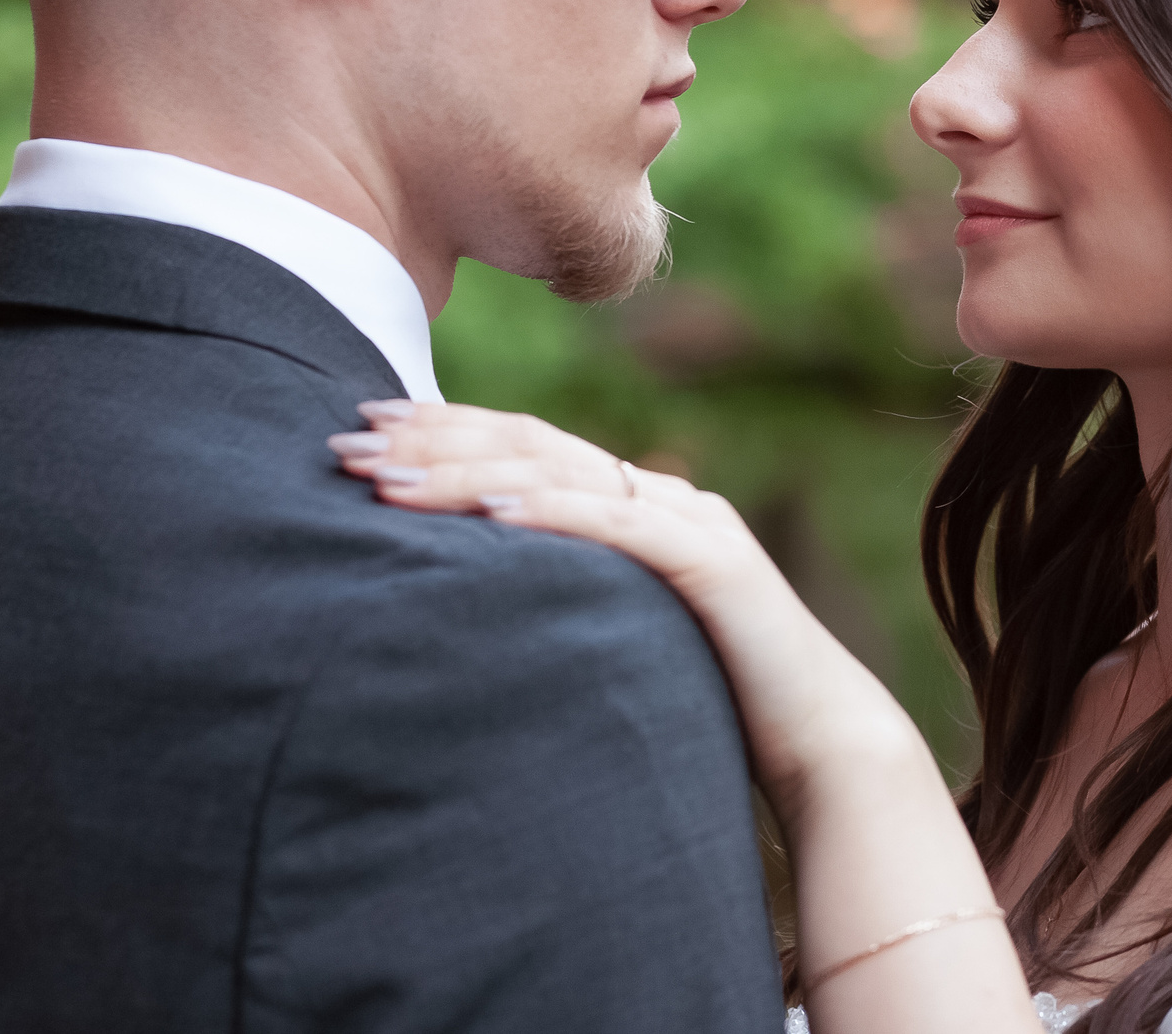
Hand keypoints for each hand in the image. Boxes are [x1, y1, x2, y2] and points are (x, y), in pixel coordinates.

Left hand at [331, 402, 926, 821]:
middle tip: (348, 442)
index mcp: (638, 505)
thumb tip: (471, 603)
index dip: (445, 431)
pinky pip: (620, 529)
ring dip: (467, 473)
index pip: (527, 448)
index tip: (365, 431)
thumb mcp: (619, 636)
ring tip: (389, 482)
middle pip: (532, 446)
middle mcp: (662, 497)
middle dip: (434, 439)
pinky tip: (490, 516)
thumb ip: (565, 602)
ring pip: (563, 476)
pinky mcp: (713, 564)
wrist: (822, 741)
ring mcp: (691, 521)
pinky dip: (552, 515)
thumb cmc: (716, 702)